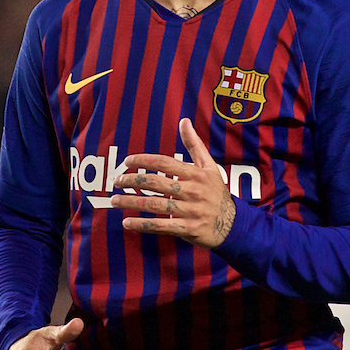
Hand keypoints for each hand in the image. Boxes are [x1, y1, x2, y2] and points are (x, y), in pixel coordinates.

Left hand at [110, 118, 235, 248]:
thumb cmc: (217, 193)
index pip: (165, 163)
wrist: (234, 225)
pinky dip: (142, 224)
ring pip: (155, 204)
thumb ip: (194, 144)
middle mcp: (192, 191)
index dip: (144, 161)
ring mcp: (190, 211)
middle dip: (133, 181)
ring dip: (132, 202)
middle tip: (117, 181)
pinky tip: (128, 223)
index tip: (127, 161)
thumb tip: (184, 121)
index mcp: (196, 174)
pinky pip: (161, 226)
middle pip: (156, 183)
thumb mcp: (209, 167)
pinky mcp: (188, 229)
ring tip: (116, 201)